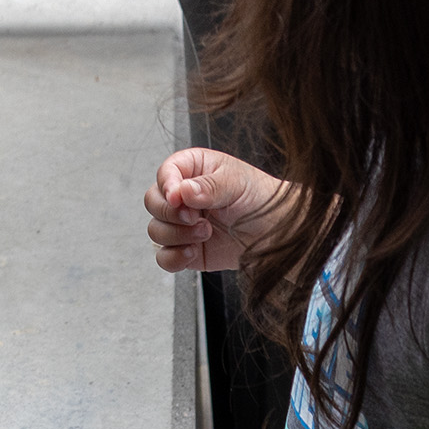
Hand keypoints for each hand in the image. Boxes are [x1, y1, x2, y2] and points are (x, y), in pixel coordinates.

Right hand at [142, 147, 285, 275]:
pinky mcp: (186, 250)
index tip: (178, 198)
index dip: (167, 186)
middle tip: (196, 218)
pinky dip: (174, 258)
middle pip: (152, 202)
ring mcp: (182, 224)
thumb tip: (182, 191)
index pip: (165, 173)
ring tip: (206, 233)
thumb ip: (208, 187)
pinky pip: (163, 258)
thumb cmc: (261, 200)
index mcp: (194, 169)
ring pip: (155, 231)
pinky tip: (194, 252)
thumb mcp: (237, 184)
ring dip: (177, 236)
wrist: (276, 234)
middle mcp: (184, 196)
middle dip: (170, 214)